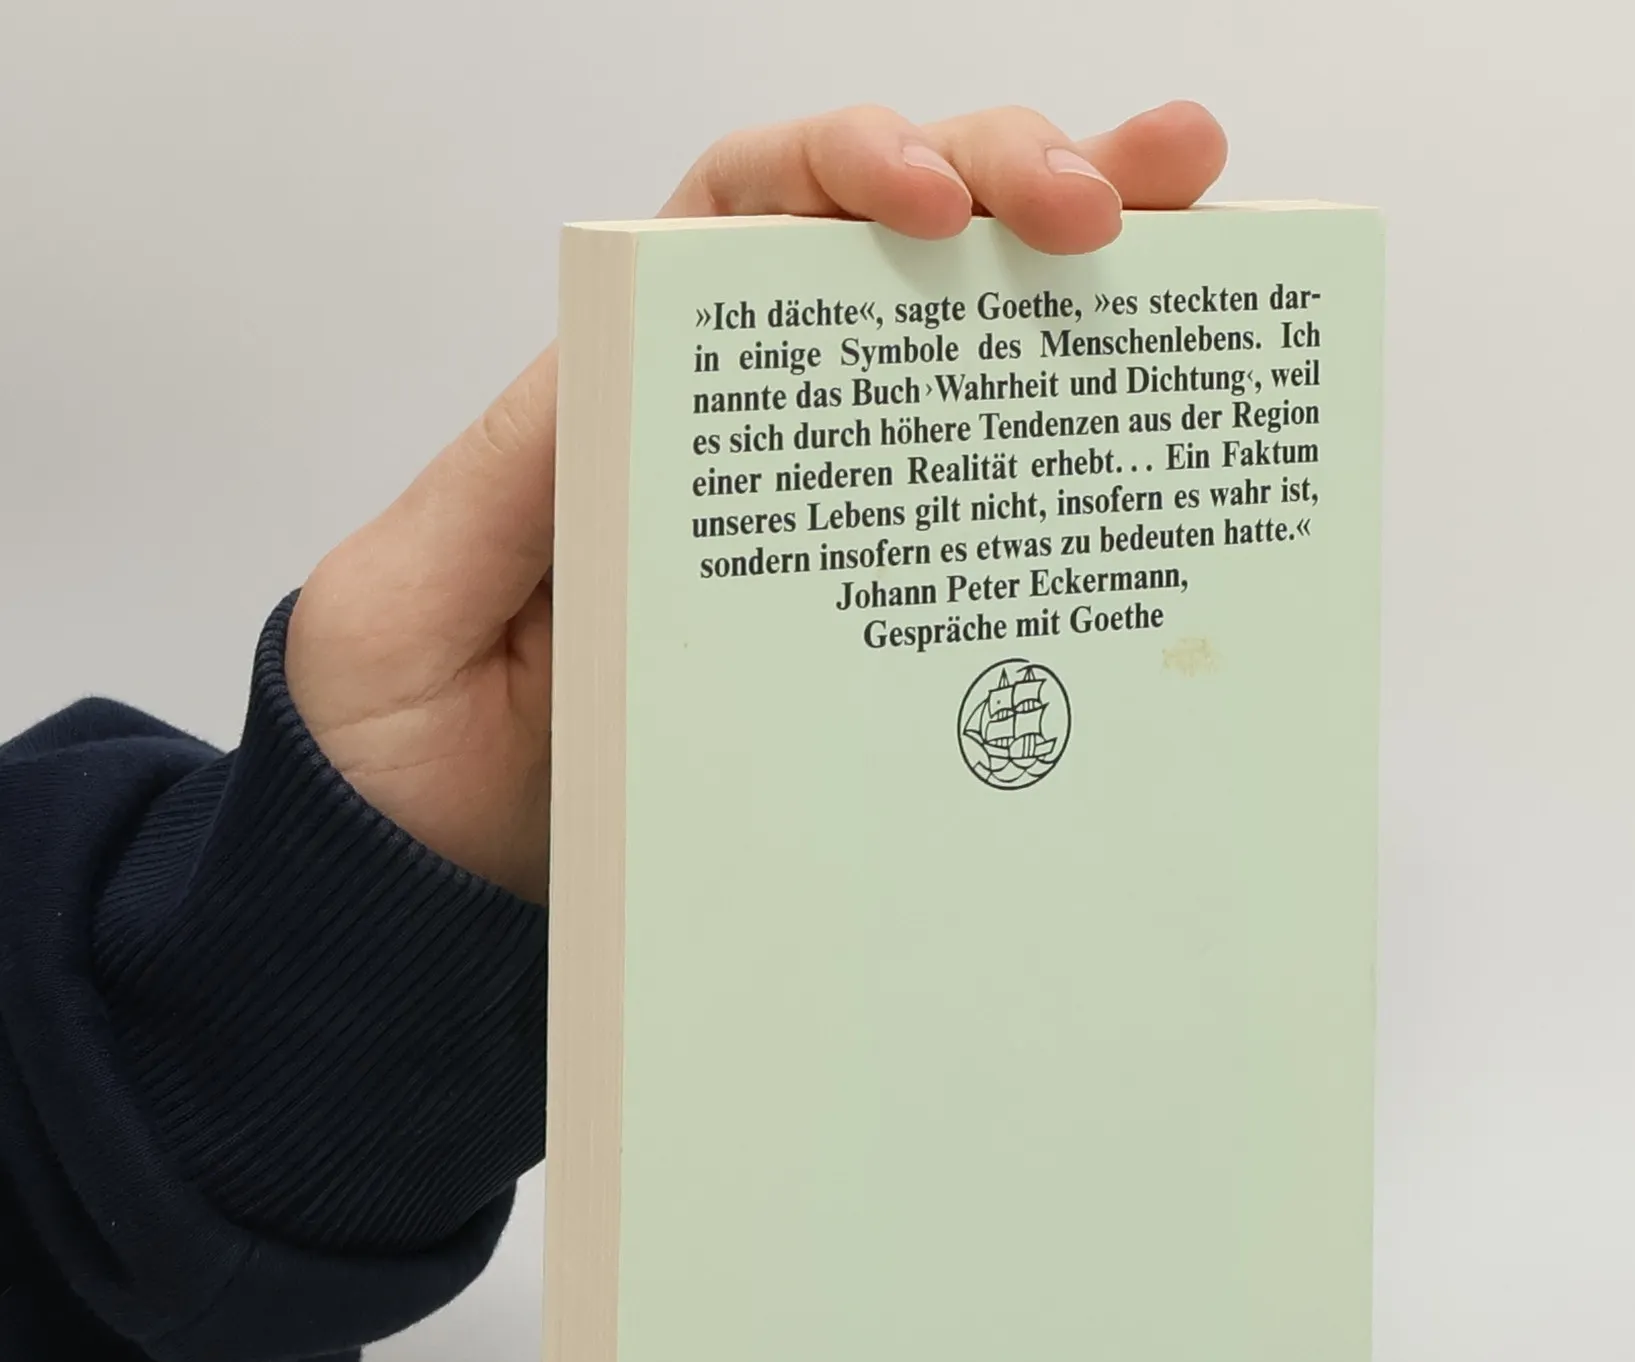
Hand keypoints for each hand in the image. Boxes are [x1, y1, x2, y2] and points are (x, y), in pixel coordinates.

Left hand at [285, 101, 1228, 902]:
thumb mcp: (413, 600)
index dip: (847, 168)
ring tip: (1204, 239)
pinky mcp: (865, 637)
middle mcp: (739, 440)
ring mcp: (817, 534)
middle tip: (1116, 199)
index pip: (747, 215)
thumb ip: (510, 483)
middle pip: (891, 258)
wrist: (434, 891)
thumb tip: (626, 380)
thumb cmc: (402, 746)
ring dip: (1083, 291)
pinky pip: (977, 538)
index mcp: (627, 393)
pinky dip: (1073, 480)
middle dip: (1012, 185)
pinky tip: (1160, 452)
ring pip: (961, 373)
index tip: (929, 205)